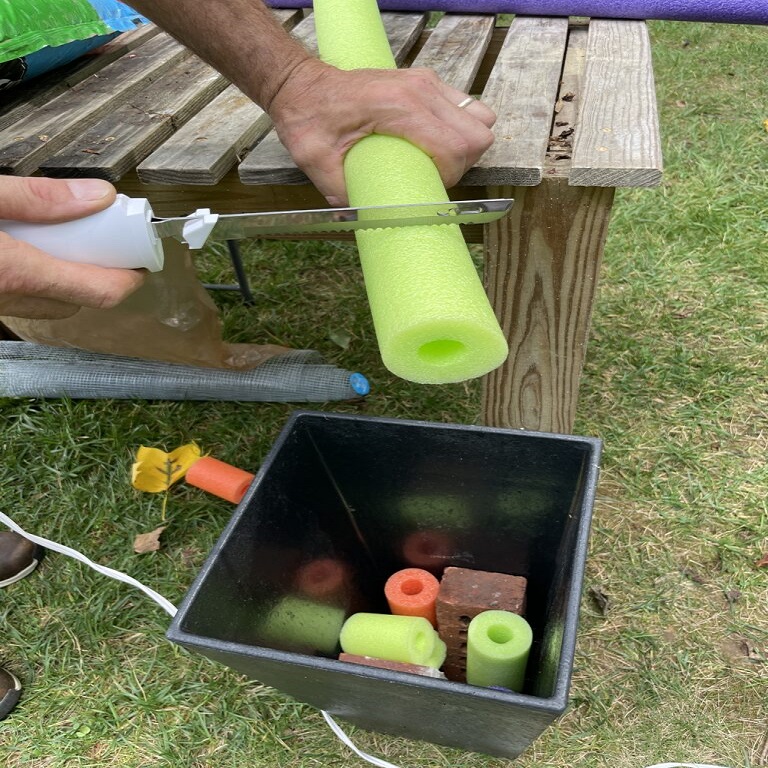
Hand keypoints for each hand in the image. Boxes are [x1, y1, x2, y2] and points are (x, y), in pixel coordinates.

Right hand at [0, 177, 144, 318]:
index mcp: (16, 273)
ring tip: (63, 241)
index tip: (140, 257)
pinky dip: (38, 279)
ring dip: (67, 278)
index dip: (130, 277)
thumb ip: (39, 197)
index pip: (100, 291)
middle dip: (97, 273)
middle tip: (100, 240)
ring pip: (52, 303)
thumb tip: (100, 197)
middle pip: (80, 300)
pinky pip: (26, 300)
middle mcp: (10, 301)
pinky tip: (28, 249)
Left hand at [269, 61, 495, 205]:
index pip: (454, 146)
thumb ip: (341, 194)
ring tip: (437, 160)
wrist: (300, 84)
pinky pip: (464, 106)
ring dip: (466, 145)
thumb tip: (365, 219)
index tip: (429, 188)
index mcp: (398, 107)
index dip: (450, 176)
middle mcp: (420, 89)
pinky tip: (433, 143)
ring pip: (479, 117)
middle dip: (464, 164)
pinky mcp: (425, 82)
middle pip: (477, 133)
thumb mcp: (316, 161)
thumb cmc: (308, 117)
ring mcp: (426, 82)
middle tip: (435, 177)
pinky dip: (459, 129)